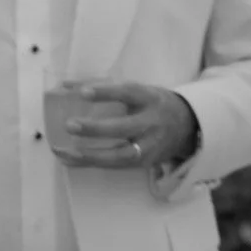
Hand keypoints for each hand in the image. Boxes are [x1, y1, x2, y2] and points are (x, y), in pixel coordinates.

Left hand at [47, 83, 199, 176]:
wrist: (187, 126)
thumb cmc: (151, 104)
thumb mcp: (137, 90)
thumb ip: (104, 86)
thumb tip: (65, 84)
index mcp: (149, 98)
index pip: (128, 92)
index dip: (106, 92)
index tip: (83, 92)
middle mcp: (151, 123)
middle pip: (124, 128)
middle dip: (95, 129)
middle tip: (69, 125)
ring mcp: (149, 146)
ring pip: (120, 155)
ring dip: (89, 155)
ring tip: (63, 151)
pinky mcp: (144, 163)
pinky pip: (115, 165)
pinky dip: (90, 164)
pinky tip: (69, 160)